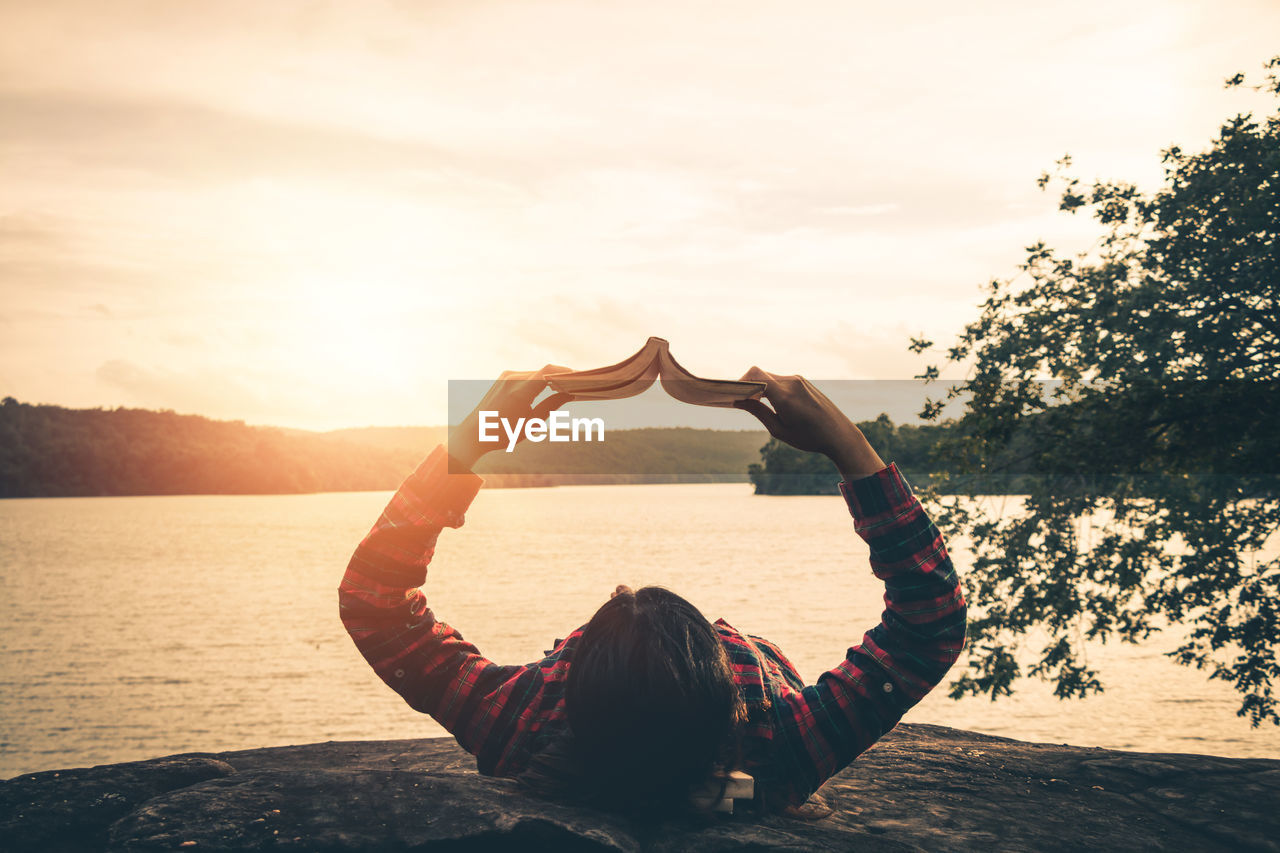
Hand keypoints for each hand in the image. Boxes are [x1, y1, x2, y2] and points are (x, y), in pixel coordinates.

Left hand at [447, 366, 575, 469]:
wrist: (475, 432)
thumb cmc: (503, 432)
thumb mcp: (531, 423)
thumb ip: (551, 405)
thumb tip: (570, 394)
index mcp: (519, 391)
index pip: (548, 372)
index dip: (567, 372)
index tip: (581, 377)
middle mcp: (512, 379)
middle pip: (544, 371)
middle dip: (562, 376)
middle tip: (579, 383)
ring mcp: (506, 376)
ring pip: (536, 372)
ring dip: (551, 378)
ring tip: (568, 386)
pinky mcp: (504, 377)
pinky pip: (527, 375)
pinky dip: (540, 380)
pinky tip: (551, 386)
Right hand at [733, 367, 886, 480]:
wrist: (839, 435)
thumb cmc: (809, 437)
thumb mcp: (779, 430)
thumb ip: (758, 412)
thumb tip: (739, 400)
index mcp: (785, 395)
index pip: (755, 375)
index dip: (739, 382)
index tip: (731, 395)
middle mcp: (792, 382)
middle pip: (760, 375)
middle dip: (747, 386)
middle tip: (737, 401)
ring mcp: (799, 380)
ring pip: (770, 378)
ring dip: (759, 388)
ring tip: (753, 405)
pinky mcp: (803, 382)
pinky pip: (780, 381)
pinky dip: (770, 389)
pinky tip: (769, 403)